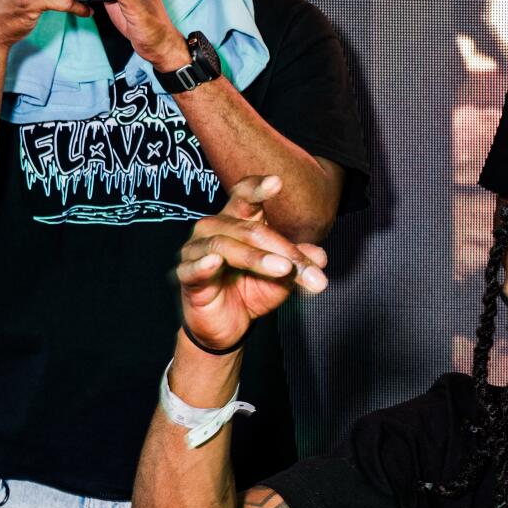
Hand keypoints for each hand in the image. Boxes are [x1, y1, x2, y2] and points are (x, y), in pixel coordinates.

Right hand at [176, 175, 328, 351]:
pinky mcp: (186, 275)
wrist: (228, 325)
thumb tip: (321, 257)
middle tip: (306, 269)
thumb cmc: (252, 290)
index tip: (277, 181)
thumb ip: (298, 263)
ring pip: (225, 245)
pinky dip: (203, 264)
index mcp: (237, 221)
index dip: (258, 188)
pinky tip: (215, 262)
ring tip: (283, 269)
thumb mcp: (282, 277)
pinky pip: (193, 267)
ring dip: (256, 258)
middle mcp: (214, 228)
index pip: (245, 196)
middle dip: (282, 249)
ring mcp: (197, 250)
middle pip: (248, 229)